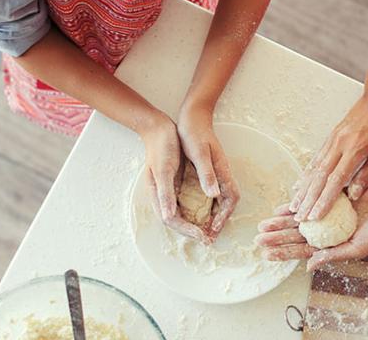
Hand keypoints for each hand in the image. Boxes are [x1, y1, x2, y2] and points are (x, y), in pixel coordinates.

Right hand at [141, 110, 209, 242]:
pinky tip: (207, 213)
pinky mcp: (176, 184)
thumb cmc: (161, 147)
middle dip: (193, 231)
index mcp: (157, 194)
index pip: (172, 220)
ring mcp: (169, 190)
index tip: (203, 235)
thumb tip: (168, 217)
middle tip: (210, 239)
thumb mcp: (164, 169)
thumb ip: (166, 193)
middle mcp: (163, 196)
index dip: (188, 230)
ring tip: (210, 231)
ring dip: (195, 224)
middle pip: (177, 221)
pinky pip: (186, 203)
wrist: (159, 128)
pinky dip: (196, 211)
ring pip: (182, 214)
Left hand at [177, 102, 239, 239]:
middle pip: (228, 202)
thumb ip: (207, 173)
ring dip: (215, 215)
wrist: (193, 115)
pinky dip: (209, 205)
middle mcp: (222, 173)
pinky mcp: (210, 170)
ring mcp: (217, 172)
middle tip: (209, 236)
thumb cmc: (194, 133)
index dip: (224, 216)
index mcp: (222, 170)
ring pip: (221, 198)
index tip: (214, 230)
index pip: (231, 199)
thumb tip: (214, 194)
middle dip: (220, 220)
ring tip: (205, 229)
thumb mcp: (198, 153)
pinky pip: (214, 192)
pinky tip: (199, 210)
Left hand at [256, 181, 367, 270]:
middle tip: (258, 236)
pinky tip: (285, 205)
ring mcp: (329, 213)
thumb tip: (308, 265)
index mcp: (333, 244)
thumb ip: (333, 255)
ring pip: (301, 218)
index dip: (284, 252)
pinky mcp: (333, 196)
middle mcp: (328, 230)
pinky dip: (299, 202)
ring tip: (265, 222)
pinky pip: (312, 199)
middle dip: (277, 235)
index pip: (303, 250)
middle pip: (297, 234)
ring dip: (283, 220)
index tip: (266, 254)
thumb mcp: (358, 247)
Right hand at [290, 91, 367, 221]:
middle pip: (319, 177)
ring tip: (294, 205)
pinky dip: (306, 174)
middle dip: (308, 199)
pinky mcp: (331, 138)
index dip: (324, 200)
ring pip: (313, 168)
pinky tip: (301, 185)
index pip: (336, 180)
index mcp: (355, 149)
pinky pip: (316, 159)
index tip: (315, 215)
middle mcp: (339, 144)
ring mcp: (332, 140)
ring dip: (303, 189)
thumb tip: (355, 195)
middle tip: (299, 216)